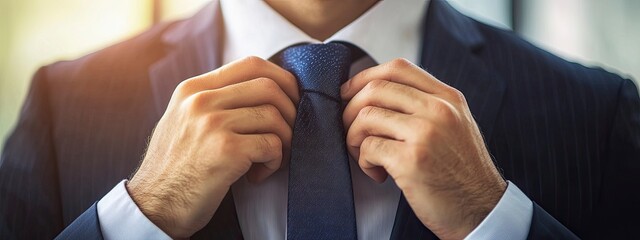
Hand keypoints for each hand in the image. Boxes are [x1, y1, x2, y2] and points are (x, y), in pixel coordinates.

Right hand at [128, 57, 298, 237]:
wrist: (153, 207)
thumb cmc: (174, 168)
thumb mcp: (182, 120)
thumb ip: (213, 101)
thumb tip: (263, 90)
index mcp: (192, 90)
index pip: (251, 64)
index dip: (282, 79)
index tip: (291, 99)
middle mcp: (200, 101)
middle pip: (269, 87)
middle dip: (290, 110)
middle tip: (287, 134)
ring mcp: (212, 124)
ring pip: (274, 116)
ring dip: (284, 141)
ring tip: (268, 160)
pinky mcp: (226, 151)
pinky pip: (272, 145)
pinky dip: (275, 161)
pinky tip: (257, 175)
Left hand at [341, 59, 506, 238]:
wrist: (481, 209)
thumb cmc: (462, 172)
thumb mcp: (455, 125)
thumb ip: (425, 105)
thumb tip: (376, 93)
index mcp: (448, 98)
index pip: (398, 68)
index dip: (364, 77)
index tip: (348, 92)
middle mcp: (439, 110)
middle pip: (376, 89)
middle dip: (351, 110)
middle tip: (353, 132)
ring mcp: (426, 133)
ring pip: (366, 117)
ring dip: (355, 138)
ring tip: (367, 156)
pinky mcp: (412, 160)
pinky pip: (369, 148)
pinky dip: (364, 162)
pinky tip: (378, 174)